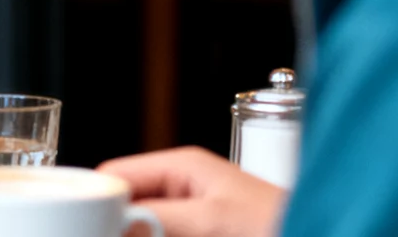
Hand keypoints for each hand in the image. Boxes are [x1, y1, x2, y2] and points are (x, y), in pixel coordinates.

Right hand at [99, 147, 287, 236]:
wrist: (316, 233)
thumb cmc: (282, 224)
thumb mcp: (212, 221)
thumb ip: (159, 219)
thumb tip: (113, 221)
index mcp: (183, 167)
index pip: (117, 173)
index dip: (96, 198)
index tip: (81, 222)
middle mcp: (183, 190)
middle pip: (125, 205)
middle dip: (114, 224)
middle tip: (97, 233)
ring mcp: (191, 217)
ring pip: (141, 225)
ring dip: (129, 232)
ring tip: (115, 234)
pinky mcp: (198, 234)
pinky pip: (159, 234)